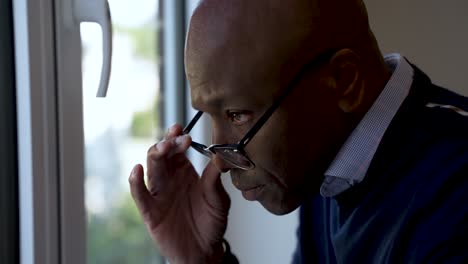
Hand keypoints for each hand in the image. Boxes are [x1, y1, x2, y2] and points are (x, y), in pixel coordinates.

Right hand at [129, 124, 230, 263]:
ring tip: (163, 148)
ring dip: (155, 156)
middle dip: (167, 143)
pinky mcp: (150, 211)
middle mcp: (170, 178)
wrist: (203, 251)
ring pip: (151, 169)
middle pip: (162, 154)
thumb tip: (220, 155)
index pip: (177, 149)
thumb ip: (215, 178)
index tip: (185, 132)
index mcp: (185, 171)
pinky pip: (139, 194)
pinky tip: (137, 170)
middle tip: (177, 138)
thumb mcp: (218, 198)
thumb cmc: (211, 222)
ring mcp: (159, 193)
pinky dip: (135, 182)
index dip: (178, 138)